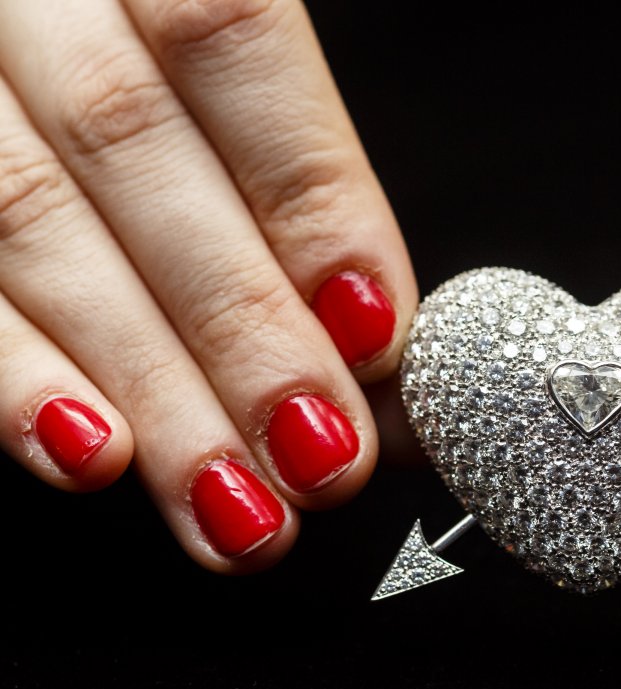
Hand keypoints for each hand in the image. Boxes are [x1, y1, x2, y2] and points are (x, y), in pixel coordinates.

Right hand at [0, 0, 415, 571]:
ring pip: (24, 216)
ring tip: (235, 499)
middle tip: (322, 455)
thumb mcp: (198, 61)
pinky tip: (89, 452)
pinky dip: (11, 373)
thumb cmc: (135, 53)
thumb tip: (374, 339)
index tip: (373, 330)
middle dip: (240, 321)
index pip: (226, 35)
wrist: (13, 24)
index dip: (306, 191)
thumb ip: (285, 172)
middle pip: (128, 142)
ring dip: (144, 379)